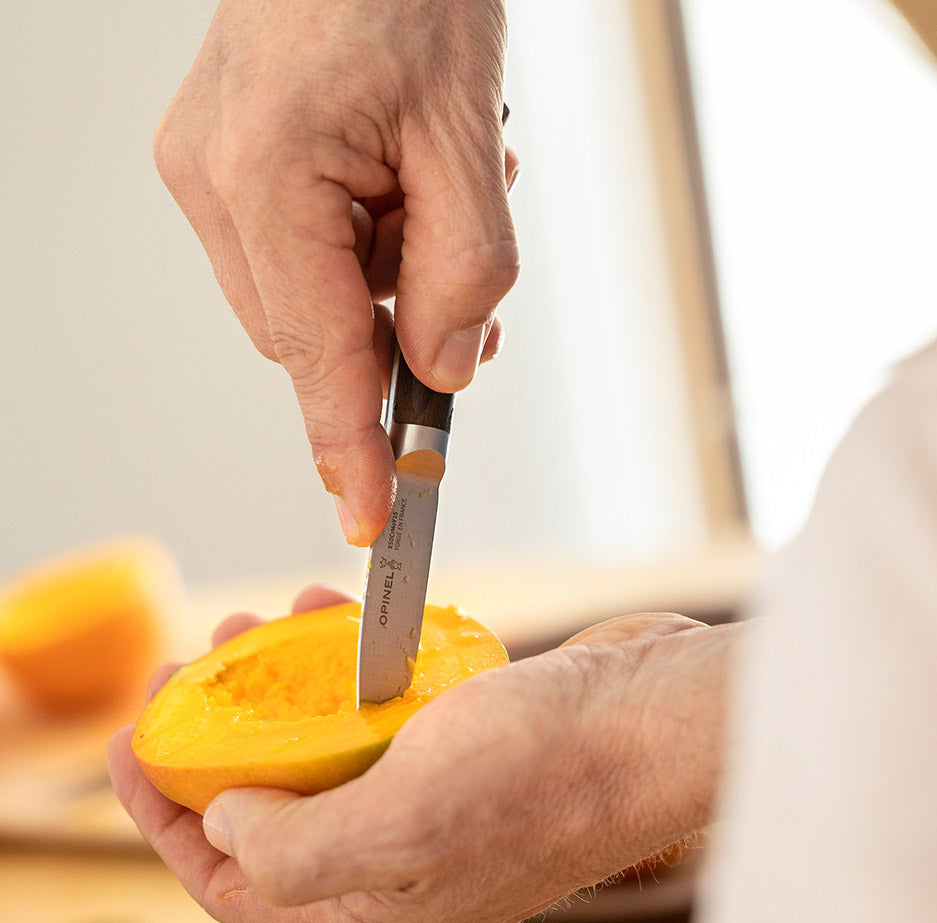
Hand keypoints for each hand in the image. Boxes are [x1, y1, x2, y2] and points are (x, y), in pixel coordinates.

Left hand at [110, 591, 737, 922]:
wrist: (655, 719)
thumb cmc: (549, 771)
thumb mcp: (407, 821)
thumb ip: (294, 847)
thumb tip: (219, 822)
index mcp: (372, 909)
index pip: (229, 880)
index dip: (163, 813)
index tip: (132, 737)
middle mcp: (395, 865)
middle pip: (269, 807)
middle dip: (218, 735)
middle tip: (192, 664)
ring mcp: (431, 801)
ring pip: (322, 748)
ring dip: (281, 687)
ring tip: (259, 624)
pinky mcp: (461, 743)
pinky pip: (376, 710)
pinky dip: (344, 666)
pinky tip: (333, 616)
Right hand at [154, 0, 519, 545]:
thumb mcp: (466, 134)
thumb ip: (464, 269)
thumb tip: (441, 368)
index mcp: (266, 174)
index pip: (318, 354)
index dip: (351, 447)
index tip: (372, 517)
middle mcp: (217, 183)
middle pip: (317, 335)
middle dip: (398, 334)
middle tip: (462, 303)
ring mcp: (212, 175)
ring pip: (315, 302)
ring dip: (389, 284)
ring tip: (435, 197)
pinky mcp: (226, 168)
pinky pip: (302, 259)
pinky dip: (365, 252)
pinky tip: (401, 190)